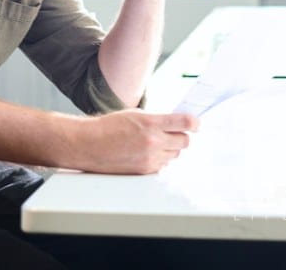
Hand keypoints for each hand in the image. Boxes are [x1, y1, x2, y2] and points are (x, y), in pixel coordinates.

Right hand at [82, 109, 197, 173]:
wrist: (90, 144)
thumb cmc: (108, 127)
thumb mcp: (134, 114)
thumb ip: (156, 119)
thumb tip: (174, 124)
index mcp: (150, 123)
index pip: (185, 123)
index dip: (195, 123)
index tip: (196, 124)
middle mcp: (153, 141)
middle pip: (184, 141)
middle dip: (181, 136)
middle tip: (173, 133)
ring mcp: (150, 158)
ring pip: (175, 154)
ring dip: (170, 148)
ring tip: (153, 143)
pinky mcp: (146, 171)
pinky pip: (163, 165)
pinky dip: (160, 159)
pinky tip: (146, 153)